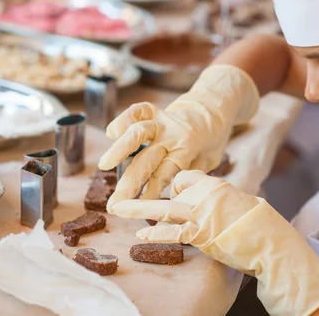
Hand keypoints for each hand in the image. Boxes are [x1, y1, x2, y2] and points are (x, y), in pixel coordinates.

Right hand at [98, 64, 258, 205]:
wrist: (214, 111)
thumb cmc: (210, 143)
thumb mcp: (209, 162)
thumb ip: (192, 175)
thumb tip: (176, 198)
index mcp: (187, 149)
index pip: (166, 172)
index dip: (153, 190)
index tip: (141, 207)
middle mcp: (172, 135)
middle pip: (147, 160)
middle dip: (130, 183)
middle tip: (115, 204)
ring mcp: (162, 122)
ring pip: (138, 132)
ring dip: (120, 149)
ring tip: (104, 166)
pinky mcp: (155, 112)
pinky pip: (138, 111)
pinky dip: (123, 118)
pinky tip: (111, 132)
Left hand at [111, 171, 318, 314]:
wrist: (270, 239)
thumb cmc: (257, 223)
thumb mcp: (237, 202)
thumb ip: (218, 199)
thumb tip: (209, 204)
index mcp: (215, 184)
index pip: (183, 177)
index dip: (174, 187)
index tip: (171, 196)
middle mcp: (205, 194)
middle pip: (168, 188)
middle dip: (143, 190)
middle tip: (121, 193)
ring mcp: (201, 213)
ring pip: (163, 207)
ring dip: (138, 209)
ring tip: (118, 208)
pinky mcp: (201, 233)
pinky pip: (172, 231)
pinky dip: (155, 234)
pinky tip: (140, 236)